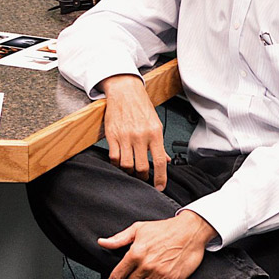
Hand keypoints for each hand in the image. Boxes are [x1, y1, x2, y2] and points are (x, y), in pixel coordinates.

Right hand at [99, 74, 169, 190]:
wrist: (125, 91)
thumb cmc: (141, 106)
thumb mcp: (155, 124)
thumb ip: (160, 144)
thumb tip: (166, 159)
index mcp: (154, 133)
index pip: (160, 161)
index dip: (161, 177)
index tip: (160, 186)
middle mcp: (140, 136)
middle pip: (142, 166)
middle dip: (143, 177)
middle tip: (143, 178)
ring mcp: (125, 136)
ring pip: (127, 164)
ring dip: (129, 172)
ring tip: (131, 170)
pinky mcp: (112, 135)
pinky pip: (114, 157)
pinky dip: (117, 164)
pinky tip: (120, 162)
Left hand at [99, 210, 217, 278]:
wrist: (190, 231)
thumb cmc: (164, 229)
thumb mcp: (139, 229)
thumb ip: (119, 239)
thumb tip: (102, 243)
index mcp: (136, 253)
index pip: (118, 274)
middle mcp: (146, 265)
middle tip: (139, 272)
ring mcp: (159, 274)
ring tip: (148, 277)